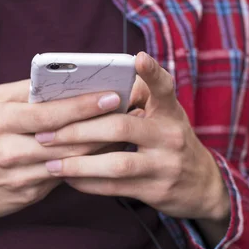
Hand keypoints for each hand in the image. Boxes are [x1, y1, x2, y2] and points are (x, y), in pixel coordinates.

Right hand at [0, 79, 122, 221]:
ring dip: (101, 146)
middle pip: (66, 139)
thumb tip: (62, 80)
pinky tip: (104, 153)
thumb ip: (24, 92)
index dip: (84, 105)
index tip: (113, 95)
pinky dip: (86, 164)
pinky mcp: (28, 195)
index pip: (49, 112)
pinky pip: (64, 177)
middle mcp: (9, 149)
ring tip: (125, 130)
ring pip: (70, 161)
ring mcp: (20, 175)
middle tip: (130, 112)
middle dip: (102, 124)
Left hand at [35, 52, 229, 233]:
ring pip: (116, 163)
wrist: (202, 186)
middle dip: (79, 130)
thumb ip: (139, 98)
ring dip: (78, 164)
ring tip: (51, 163)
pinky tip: (68, 179)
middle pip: (121, 127)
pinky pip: (115, 187)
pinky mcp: (157, 190)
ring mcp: (165, 165)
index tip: (137, 58)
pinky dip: (88, 183)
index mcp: (170, 111)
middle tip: (46, 133)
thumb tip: (94, 84)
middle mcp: (171, 135)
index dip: (152, 72)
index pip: (164, 87)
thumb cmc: (170, 141)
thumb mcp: (165, 116)